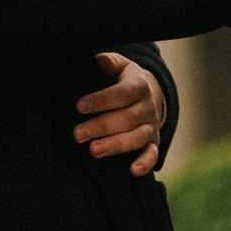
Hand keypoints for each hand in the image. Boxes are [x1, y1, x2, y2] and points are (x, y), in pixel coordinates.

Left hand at [75, 51, 165, 174]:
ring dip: (116, 145)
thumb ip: (110, 62)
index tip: (79, 106)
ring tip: (94, 150)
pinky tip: (133, 170)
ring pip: (137, 137)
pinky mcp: (153, 143)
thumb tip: (100, 59)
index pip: (121, 93)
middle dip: (101, 126)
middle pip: (126, 118)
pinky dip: (145, 163)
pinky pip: (153, 154)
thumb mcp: (121, 67)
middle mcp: (147, 107)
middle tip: (78, 134)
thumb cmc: (126, 81)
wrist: (151, 95)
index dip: (101, 100)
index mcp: (139, 85)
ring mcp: (151, 126)